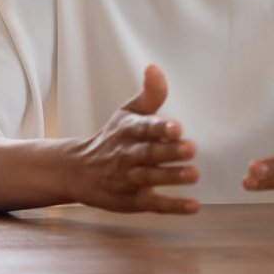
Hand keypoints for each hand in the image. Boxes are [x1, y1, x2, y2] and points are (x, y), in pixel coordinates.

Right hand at [64, 64, 199, 213]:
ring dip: (172, 177)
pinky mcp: (132, 200)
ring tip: (194, 174)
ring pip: (150, 178)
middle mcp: (127, 155)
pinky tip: (193, 206)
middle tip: (191, 148)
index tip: (176, 126)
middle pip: (149, 154)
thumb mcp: (128, 112)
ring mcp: (128, 179)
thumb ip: (149, 94)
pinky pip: (152, 203)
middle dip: (169, 152)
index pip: (145, 128)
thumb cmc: (114, 137)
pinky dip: (172, 206)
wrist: (79, 170)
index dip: (160, 128)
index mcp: (129, 131)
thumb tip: (155, 67)